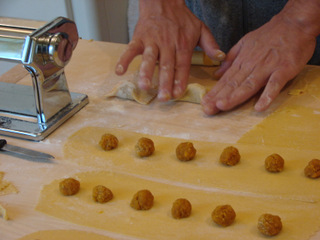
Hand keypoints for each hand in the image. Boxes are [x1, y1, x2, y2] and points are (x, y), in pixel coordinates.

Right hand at [115, 0, 224, 100]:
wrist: (163, 0)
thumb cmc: (182, 17)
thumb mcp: (201, 28)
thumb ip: (210, 44)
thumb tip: (220, 57)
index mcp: (183, 44)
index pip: (182, 65)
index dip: (180, 80)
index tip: (177, 93)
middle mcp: (168, 44)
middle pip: (166, 65)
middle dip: (164, 82)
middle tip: (163, 98)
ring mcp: (152, 41)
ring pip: (149, 58)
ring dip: (146, 73)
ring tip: (145, 87)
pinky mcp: (139, 37)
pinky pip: (131, 49)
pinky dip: (124, 59)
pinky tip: (120, 71)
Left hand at [201, 1, 318, 114]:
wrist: (294, 23)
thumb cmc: (269, 35)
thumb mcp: (245, 43)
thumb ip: (231, 59)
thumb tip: (216, 74)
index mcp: (242, 61)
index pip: (226, 79)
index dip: (214, 92)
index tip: (204, 102)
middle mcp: (252, 66)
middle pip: (233, 84)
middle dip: (219, 97)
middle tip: (207, 109)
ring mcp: (267, 68)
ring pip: (248, 85)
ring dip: (235, 96)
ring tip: (222, 106)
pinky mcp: (283, 70)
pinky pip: (275, 84)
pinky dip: (267, 95)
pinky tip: (259, 107)